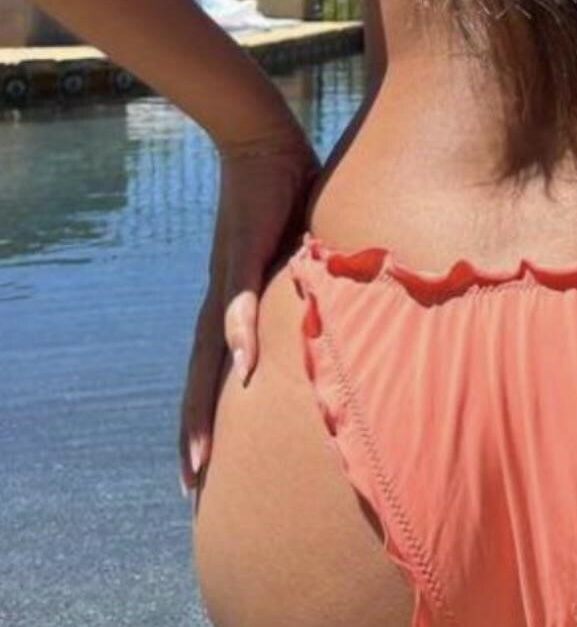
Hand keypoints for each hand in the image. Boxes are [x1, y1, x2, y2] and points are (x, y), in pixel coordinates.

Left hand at [178, 121, 320, 499]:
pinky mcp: (244, 249)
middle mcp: (221, 296)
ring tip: (200, 458)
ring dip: (203, 407)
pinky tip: (244, 367)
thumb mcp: (297, 252)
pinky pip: (241, 298)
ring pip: (210, 354)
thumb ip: (308, 284)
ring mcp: (229, 276)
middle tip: (189, 489)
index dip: (205, 418)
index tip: (200, 470)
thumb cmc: (283, 191)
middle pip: (200, 376)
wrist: (260, 137)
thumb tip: (336, 310)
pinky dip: (241, 332)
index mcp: (232, 300)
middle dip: (194, 432)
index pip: (212, 371)